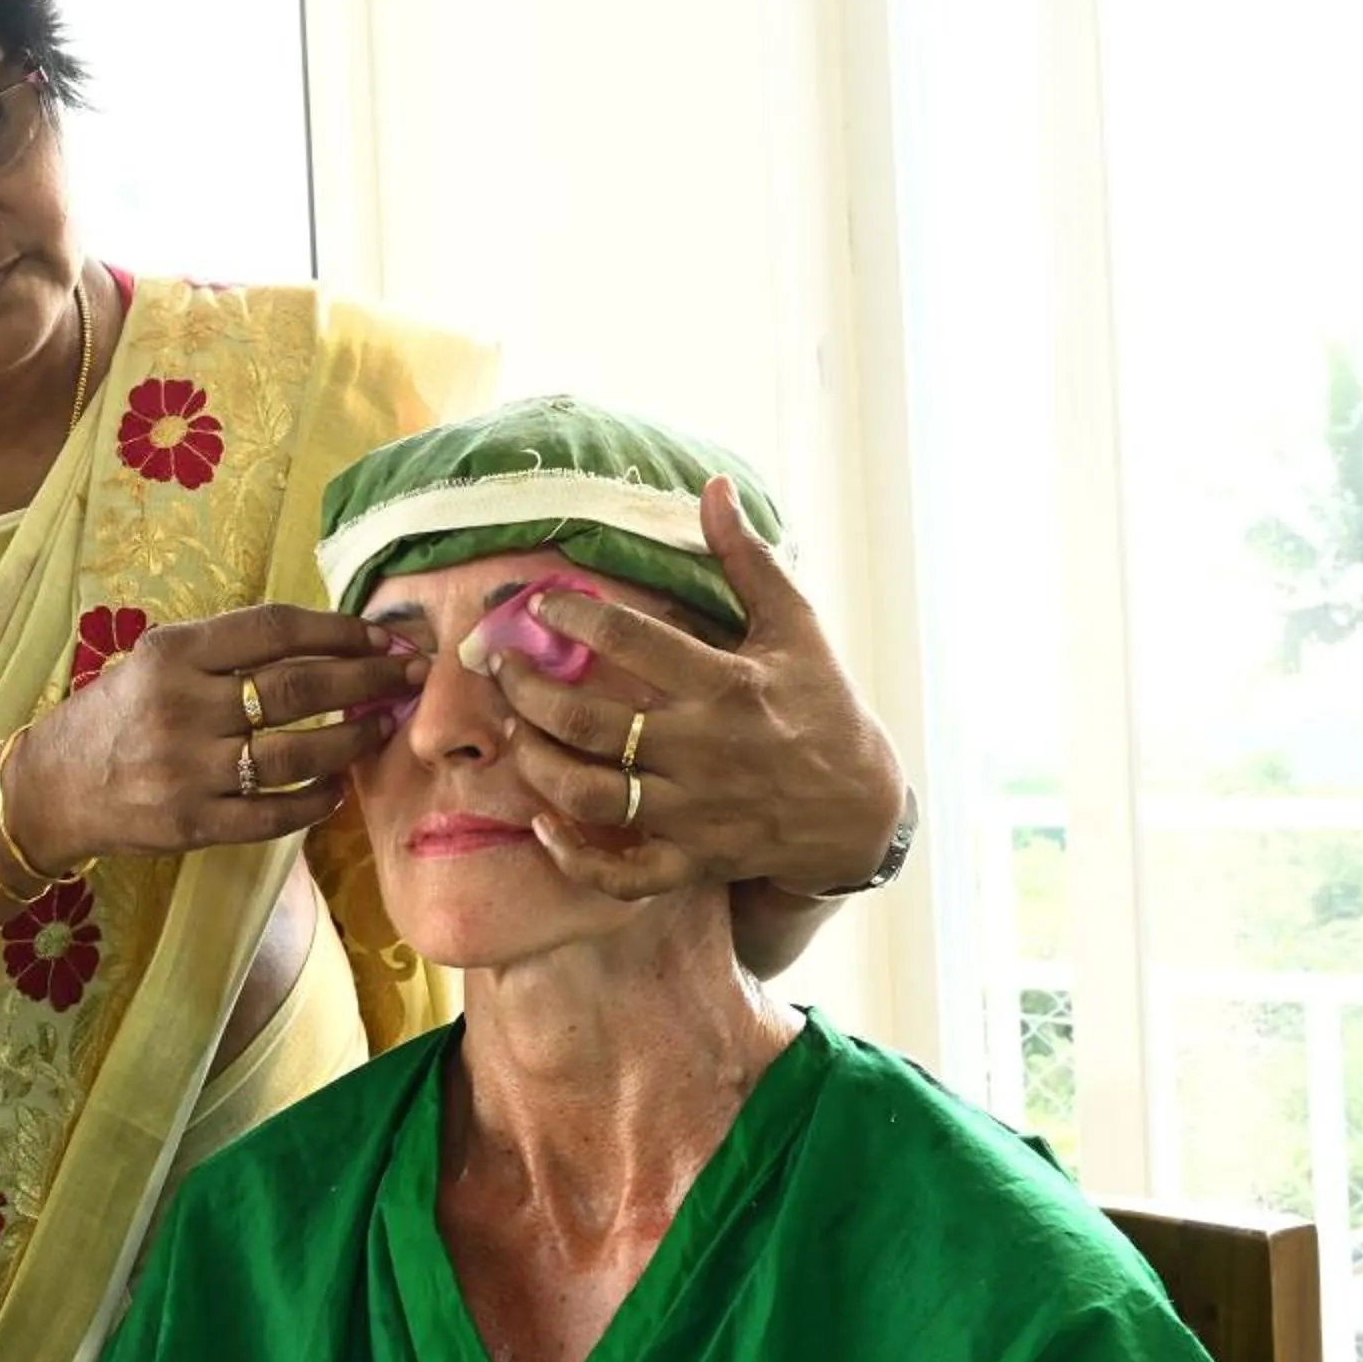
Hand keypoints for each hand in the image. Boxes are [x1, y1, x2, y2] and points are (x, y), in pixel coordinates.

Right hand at [7, 605, 427, 868]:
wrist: (54, 786)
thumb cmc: (118, 714)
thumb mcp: (157, 661)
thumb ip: (228, 652)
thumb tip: (329, 645)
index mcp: (174, 654)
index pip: (275, 630)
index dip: (340, 630)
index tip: (383, 637)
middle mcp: (182, 707)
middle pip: (297, 687)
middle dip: (367, 679)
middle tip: (410, 677)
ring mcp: (189, 771)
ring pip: (296, 753)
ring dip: (352, 740)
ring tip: (380, 729)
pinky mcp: (194, 824)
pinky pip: (276, 813)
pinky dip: (318, 800)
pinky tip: (338, 786)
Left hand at [487, 478, 906, 901]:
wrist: (862, 810)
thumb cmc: (822, 707)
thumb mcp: (794, 627)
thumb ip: (746, 559)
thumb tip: (714, 488)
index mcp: (726, 685)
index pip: (631, 640)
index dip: (572, 617)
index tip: (537, 605)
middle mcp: (704, 750)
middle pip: (589, 723)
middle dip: (529, 693)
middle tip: (500, 669)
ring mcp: (696, 812)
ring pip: (590, 795)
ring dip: (538, 764)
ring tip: (515, 732)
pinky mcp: (693, 861)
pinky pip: (621, 873)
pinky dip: (574, 856)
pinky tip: (542, 823)